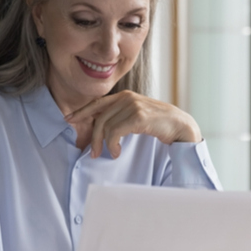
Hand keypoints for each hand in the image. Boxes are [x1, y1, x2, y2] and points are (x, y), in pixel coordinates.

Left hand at [65, 90, 201, 158]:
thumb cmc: (158, 124)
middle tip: (92, 152)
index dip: (81, 112)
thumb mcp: (136, 116)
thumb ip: (120, 116)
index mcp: (124, 96)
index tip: (69, 120)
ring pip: (106, 127)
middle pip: (99, 118)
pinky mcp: (139, 117)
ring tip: (109, 154)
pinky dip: (113, 145)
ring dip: (104, 144)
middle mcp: (127, 98)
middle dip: (93, 137)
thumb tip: (101, 128)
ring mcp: (133, 106)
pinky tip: (117, 152)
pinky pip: (115, 133)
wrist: (180, 126)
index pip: (97, 103)